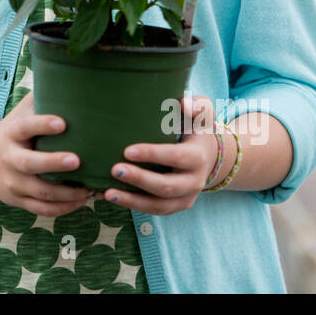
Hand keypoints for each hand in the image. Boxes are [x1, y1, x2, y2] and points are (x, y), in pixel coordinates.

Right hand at [0, 91, 92, 216]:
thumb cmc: (12, 133)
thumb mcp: (19, 113)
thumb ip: (41, 98)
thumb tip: (70, 74)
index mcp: (11, 134)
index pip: (26, 127)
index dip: (43, 125)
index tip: (63, 123)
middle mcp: (10, 159)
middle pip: (30, 164)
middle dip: (53, 163)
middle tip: (77, 160)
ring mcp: (13, 183)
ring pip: (40, 192)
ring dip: (66, 193)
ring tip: (90, 188)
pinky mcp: (19, 201)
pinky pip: (41, 209)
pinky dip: (63, 208)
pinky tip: (81, 202)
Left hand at [101, 95, 221, 215]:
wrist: (207, 155)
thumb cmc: (195, 127)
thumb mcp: (202, 113)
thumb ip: (197, 105)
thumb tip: (184, 104)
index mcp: (198, 157)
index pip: (176, 157)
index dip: (152, 155)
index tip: (127, 150)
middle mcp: (194, 181)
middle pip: (166, 186)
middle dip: (139, 179)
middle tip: (114, 169)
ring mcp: (186, 198)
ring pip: (159, 205)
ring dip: (132, 200)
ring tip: (107, 193)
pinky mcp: (175, 206)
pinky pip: (154, 210)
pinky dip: (133, 205)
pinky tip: (112, 197)